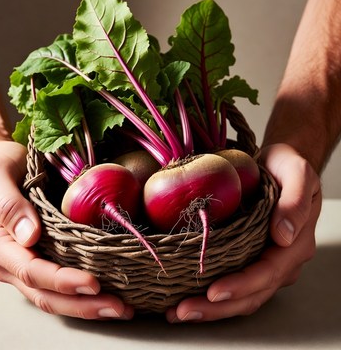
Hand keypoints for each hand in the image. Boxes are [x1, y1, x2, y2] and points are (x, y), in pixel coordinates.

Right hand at [0, 140, 132, 319]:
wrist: (4, 165)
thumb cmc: (0, 166)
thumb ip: (9, 203)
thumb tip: (29, 236)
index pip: (31, 270)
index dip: (62, 281)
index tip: (92, 283)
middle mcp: (9, 261)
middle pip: (45, 293)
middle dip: (81, 304)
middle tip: (117, 308)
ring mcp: (25, 262)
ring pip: (53, 295)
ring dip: (85, 306)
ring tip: (120, 309)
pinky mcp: (41, 257)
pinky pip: (59, 283)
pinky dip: (81, 293)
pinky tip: (106, 294)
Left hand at [166, 143, 321, 321]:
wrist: (279, 164)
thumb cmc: (287, 166)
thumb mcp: (297, 173)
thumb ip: (295, 201)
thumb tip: (284, 235)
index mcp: (295, 243)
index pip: (268, 272)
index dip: (242, 285)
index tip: (214, 292)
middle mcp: (281, 258)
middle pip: (252, 293)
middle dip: (218, 306)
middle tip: (184, 311)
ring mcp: (265, 260)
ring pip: (242, 295)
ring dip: (211, 307)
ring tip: (179, 312)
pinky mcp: (248, 256)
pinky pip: (233, 280)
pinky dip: (212, 294)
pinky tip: (189, 295)